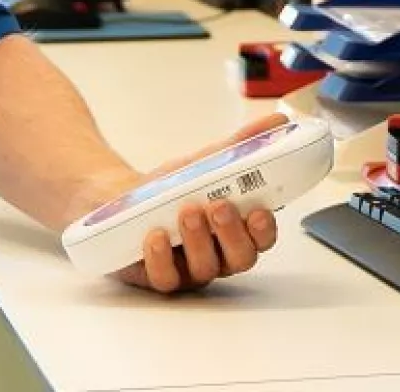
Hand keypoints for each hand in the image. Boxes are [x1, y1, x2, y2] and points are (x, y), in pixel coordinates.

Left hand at [99, 114, 286, 294]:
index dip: (265, 230)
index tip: (260, 210)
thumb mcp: (204, 164)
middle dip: (233, 234)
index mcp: (235, 232)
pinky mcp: (156, 275)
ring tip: (187, 210)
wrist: (119, 199)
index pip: (261, 239)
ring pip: (204, 268)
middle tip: (220, 207)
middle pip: (239, 259)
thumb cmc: (171, 189)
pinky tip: (156, 235)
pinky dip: (162, 257)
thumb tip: (279, 121)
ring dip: (199, 239)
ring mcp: (187, 269)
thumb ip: (240, 145)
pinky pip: (164, 277)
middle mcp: (217, 256)